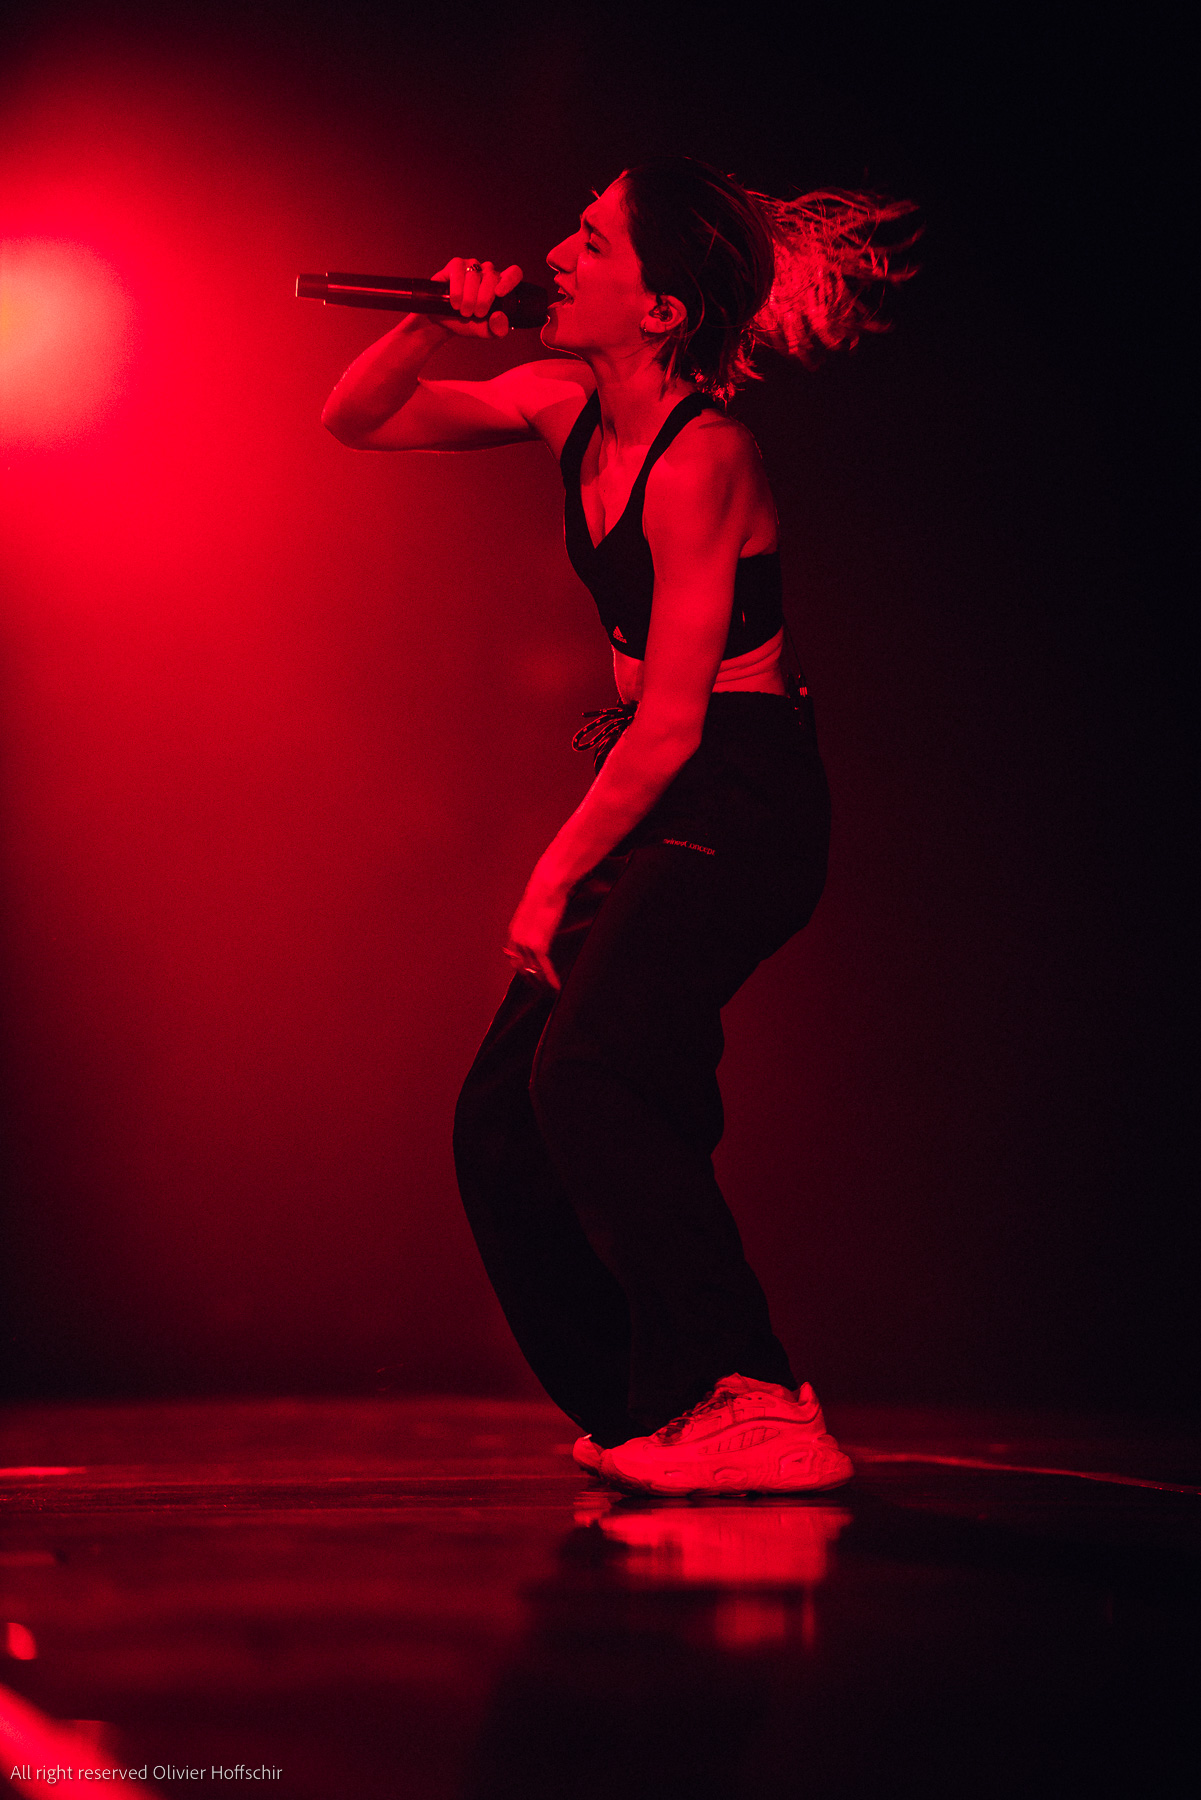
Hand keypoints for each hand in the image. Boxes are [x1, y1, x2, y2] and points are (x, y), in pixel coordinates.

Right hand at [433, 258, 523, 337]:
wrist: (445, 322)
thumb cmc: (468, 323)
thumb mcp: (485, 331)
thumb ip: (497, 329)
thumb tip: (499, 317)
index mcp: (501, 285)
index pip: (514, 273)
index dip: (509, 280)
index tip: (499, 294)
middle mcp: (488, 272)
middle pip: (492, 278)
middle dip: (483, 300)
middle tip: (476, 314)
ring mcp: (472, 266)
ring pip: (474, 276)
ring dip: (468, 298)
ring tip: (463, 311)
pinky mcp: (456, 265)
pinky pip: (458, 273)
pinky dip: (457, 291)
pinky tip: (455, 302)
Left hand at [504, 865, 569, 990]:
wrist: (548, 885)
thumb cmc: (545, 894)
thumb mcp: (534, 912)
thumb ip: (533, 925)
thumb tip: (541, 928)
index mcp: (514, 932)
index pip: (514, 960)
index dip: (523, 972)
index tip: (533, 978)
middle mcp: (516, 941)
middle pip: (521, 969)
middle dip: (532, 982)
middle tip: (543, 990)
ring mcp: (526, 944)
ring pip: (533, 972)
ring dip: (542, 984)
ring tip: (551, 990)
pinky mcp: (538, 945)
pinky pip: (544, 968)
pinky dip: (550, 979)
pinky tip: (556, 986)